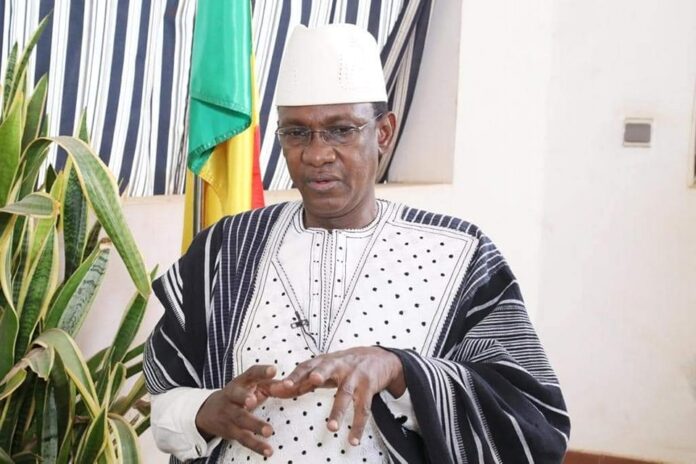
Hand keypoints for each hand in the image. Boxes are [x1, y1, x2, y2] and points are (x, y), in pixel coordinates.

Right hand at [195, 365, 276, 456]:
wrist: (208, 412)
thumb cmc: (238, 395)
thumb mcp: (250, 386)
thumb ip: (270, 385)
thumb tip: (289, 385)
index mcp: (240, 382)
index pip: (250, 373)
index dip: (261, 371)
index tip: (273, 370)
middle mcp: (232, 396)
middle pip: (237, 396)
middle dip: (244, 398)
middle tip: (253, 401)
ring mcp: (229, 414)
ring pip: (240, 419)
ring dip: (254, 425)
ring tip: (268, 431)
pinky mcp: (231, 431)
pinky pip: (244, 438)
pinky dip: (256, 445)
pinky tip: (268, 450)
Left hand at [265, 347, 404, 445]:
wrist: (378, 358)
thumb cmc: (345, 364)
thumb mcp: (325, 368)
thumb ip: (303, 380)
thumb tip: (276, 390)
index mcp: (325, 361)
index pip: (307, 366)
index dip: (296, 375)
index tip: (283, 385)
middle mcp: (339, 366)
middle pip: (328, 368)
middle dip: (320, 374)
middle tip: (314, 380)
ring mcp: (355, 377)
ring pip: (346, 394)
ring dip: (338, 411)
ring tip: (331, 428)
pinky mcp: (368, 388)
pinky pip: (363, 409)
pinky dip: (358, 426)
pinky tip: (353, 440)